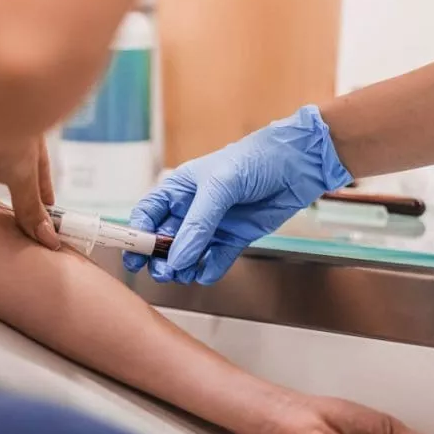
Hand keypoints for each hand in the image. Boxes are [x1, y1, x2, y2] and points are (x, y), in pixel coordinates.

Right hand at [123, 105, 352, 283]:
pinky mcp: (234, 238)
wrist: (298, 164)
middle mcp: (192, 208)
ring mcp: (213, 224)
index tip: (135, 255)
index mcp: (180, 189)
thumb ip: (198, 224)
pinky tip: (207, 273)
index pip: (148, 213)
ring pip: (187, 253)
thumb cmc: (255, 159)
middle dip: (159, 258)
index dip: (137, 234)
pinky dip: (209, 270)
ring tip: (184, 274)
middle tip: (163, 272)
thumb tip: (178, 257)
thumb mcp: (220, 186)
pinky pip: (215, 260)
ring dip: (182, 267)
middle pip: (163, 239)